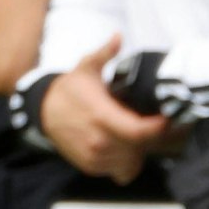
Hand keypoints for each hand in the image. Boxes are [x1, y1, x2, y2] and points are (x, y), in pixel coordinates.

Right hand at [39, 35, 167, 183]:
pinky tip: (120, 146)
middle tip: (144, 124)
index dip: (158, 129)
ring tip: (129, 134)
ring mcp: (95, 157)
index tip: (166, 120)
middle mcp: (99, 141)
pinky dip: (125, 162)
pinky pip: (121, 173)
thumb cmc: (70, 89)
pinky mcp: (91, 167)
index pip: (140, 132)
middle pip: (140, 149)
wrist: (42, 110)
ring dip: (136, 151)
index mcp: (102, 117)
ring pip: (133, 163)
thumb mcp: (86, 68)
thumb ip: (105, 54)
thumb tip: (118, 36)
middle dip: (147, 139)